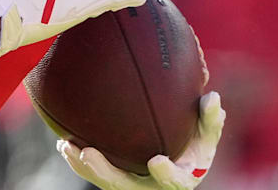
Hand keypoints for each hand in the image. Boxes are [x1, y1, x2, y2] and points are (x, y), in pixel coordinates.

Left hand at [58, 91, 225, 189]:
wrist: (177, 159)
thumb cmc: (193, 145)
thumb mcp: (206, 135)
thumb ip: (210, 119)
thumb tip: (212, 97)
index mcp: (180, 179)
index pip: (174, 181)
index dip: (166, 174)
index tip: (156, 160)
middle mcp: (152, 188)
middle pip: (126, 186)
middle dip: (106, 173)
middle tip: (89, 153)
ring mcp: (131, 186)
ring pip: (105, 182)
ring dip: (85, 167)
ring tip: (67, 147)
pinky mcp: (115, 181)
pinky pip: (95, 175)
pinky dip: (78, 162)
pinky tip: (64, 144)